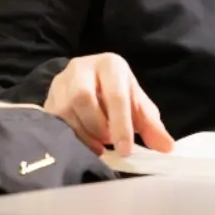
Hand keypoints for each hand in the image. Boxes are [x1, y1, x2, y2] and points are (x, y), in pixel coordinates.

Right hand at [43, 53, 174, 155]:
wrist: (84, 80)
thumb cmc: (115, 91)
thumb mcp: (135, 102)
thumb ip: (150, 125)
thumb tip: (167, 147)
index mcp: (110, 64)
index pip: (115, 94)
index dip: (121, 125)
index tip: (126, 150)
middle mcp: (81, 68)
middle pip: (84, 98)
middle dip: (99, 126)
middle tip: (109, 141)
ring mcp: (59, 83)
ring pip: (66, 111)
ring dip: (84, 134)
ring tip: (98, 143)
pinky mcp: (47, 100)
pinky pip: (54, 122)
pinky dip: (71, 138)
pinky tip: (82, 143)